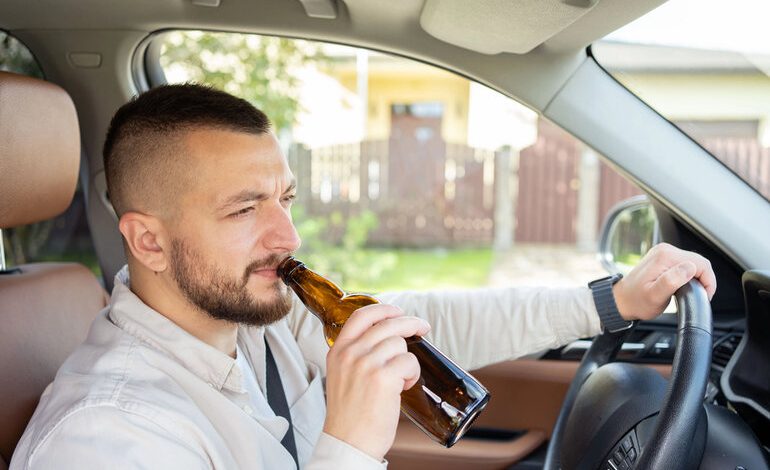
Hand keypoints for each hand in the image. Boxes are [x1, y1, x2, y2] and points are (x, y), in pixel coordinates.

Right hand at [323, 304, 429, 460]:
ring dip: (408, 360)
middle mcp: (350, 353)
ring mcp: (366, 364)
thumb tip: (388, 339)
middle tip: (423, 328)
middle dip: (410, 323)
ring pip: (400, 344)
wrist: (348, 442)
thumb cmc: (350, 414)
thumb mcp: (343, 375)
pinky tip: (404, 388)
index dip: (384, 309)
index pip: (362, 315)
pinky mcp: (383, 378)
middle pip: (388, 324)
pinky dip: (413, 374)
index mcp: (338, 350)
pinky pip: (410, 362)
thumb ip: (356, 356)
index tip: (398, 311)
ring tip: (401, 379)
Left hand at [613, 243, 716, 320]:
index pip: (701, 263)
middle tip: (698, 296)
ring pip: (693, 263)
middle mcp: (665, 250)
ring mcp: (663, 253)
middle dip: (703, 280)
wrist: (621, 300)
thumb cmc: (636, 301)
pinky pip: (684, 264)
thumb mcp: (655, 296)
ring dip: (696, 278)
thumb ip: (672, 281)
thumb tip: (689, 268)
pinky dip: (689, 275)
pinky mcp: (662, 258)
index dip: (708, 281)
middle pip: (698, 262)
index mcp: (665, 256)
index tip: (704, 296)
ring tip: (689, 293)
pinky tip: (683, 286)